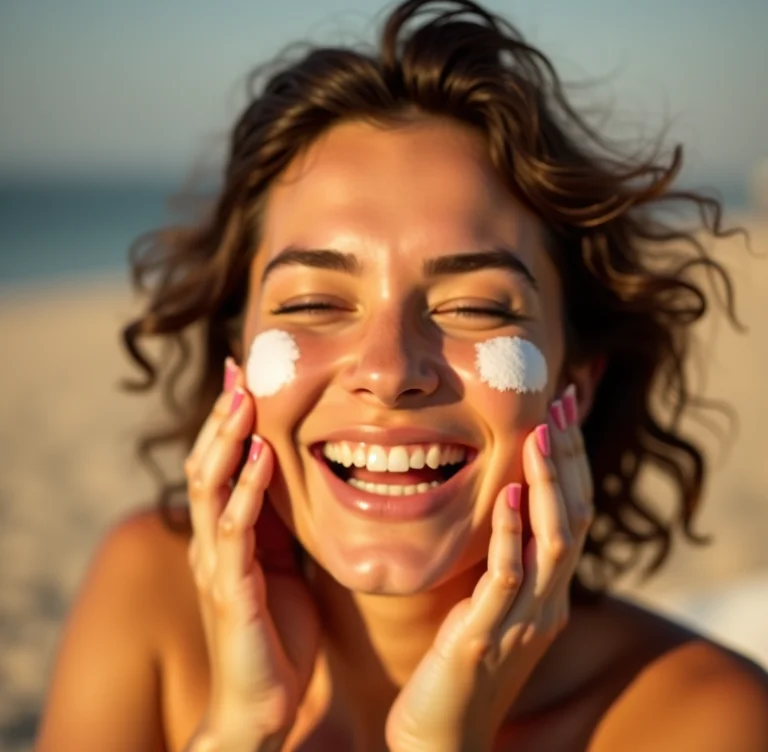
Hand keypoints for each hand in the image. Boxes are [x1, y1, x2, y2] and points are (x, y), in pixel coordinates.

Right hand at [184, 359, 319, 750]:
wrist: (259, 705)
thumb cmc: (275, 635)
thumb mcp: (281, 568)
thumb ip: (277, 528)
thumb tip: (297, 485)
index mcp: (226, 536)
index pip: (220, 465)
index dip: (229, 423)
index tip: (244, 378)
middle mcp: (211, 543)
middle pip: (206, 464)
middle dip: (222, 417)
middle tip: (238, 371)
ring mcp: (216, 565)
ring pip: (210, 487)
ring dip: (227, 440)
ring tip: (244, 398)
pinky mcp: (230, 589)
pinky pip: (235, 530)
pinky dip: (246, 489)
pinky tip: (262, 458)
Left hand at [386, 386, 592, 751]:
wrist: (440, 738)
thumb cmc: (458, 665)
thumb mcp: (489, 604)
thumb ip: (503, 562)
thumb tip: (500, 503)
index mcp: (548, 593)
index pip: (574, 514)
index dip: (572, 462)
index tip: (560, 414)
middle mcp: (547, 603)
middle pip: (576, 517)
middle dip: (568, 457)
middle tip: (558, 403)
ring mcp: (522, 621)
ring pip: (553, 540)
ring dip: (548, 482)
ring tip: (540, 432)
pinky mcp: (484, 637)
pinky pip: (506, 577)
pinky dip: (509, 530)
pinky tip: (504, 491)